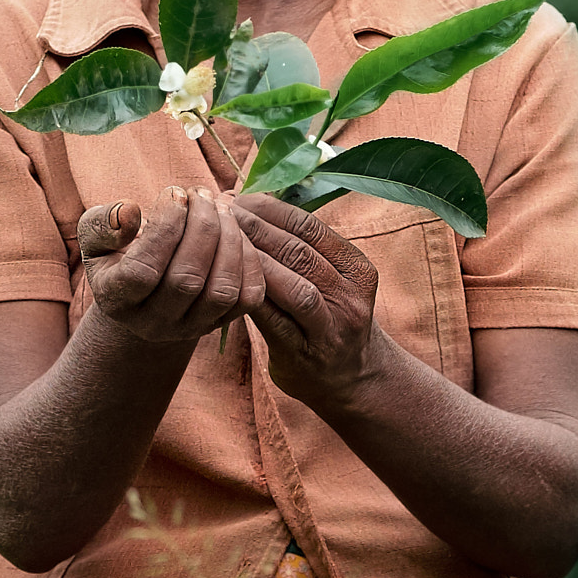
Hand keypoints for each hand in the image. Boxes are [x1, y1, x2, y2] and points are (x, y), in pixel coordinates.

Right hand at [77, 186, 263, 344]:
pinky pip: (248, 296)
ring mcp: (192, 327)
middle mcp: (155, 323)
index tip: (173, 192)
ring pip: (222, 290)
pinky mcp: (223, 322)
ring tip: (220, 206)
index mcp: (117, 300)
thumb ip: (102, 223)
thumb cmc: (118, 255)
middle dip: (202, 226)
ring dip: (229, 239)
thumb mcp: (95, 238)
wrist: (144, 295)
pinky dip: (249, 258)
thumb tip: (130, 211)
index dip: (164, 227)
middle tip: (201, 193)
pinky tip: (234, 231)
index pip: (143, 271)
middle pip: (186, 280)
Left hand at [233, 192, 380, 408]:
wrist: (352, 378)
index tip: (239, 198)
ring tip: (222, 242)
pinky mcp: (306, 354)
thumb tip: (251, 204)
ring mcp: (331, 328)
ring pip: (294, 286)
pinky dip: (252, 297)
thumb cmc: (329, 318)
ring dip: (255, 260)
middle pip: (300, 252)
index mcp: (356, 269)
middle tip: (221, 213)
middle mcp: (350, 296)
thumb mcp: (333, 279)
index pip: (311, 227)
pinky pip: (276, 321)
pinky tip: (226, 281)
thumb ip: (302, 248)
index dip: (271, 209)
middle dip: (256, 228)